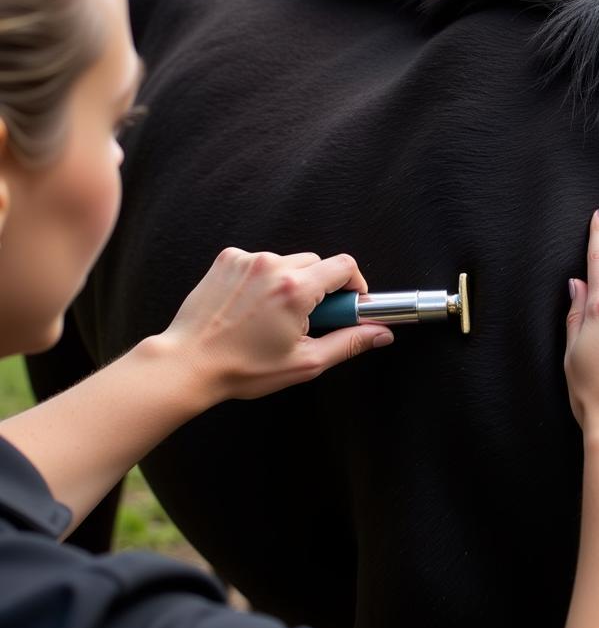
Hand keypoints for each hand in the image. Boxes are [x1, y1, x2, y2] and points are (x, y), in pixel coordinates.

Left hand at [161, 247, 393, 402]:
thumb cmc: (242, 368)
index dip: (354, 286)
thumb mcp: (305, 362)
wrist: (188, 363)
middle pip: (318, 264)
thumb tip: (380, 333)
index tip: (350, 304)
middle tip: (308, 321)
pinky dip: (265, 279)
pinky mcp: (227, 259)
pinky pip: (262, 261)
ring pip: (290, 262)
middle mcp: (272, 266)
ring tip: (274, 318)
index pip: (344, 267)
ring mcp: (247, 259)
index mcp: (295, 290)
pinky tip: (253, 307)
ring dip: (293, 284)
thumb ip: (349, 343)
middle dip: (321, 289)